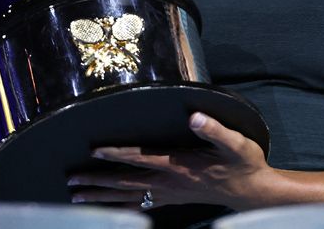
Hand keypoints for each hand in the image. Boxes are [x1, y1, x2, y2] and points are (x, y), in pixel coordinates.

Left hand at [67, 112, 273, 210]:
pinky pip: (140, 204)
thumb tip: (194, 116)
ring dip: (102, 196)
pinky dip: (121, 205)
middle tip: (72, 182)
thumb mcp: (235, 143)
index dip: (117, 154)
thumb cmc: (244, 164)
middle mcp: (169, 181)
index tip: (94, 150)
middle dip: (98, 181)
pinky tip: (110, 206)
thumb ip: (214, 129)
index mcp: (179, 165)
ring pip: (128, 196)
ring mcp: (170, 193)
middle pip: (126, 182)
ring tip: (77, 197)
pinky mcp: (173, 199)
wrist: (251, 191)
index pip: (141, 158)